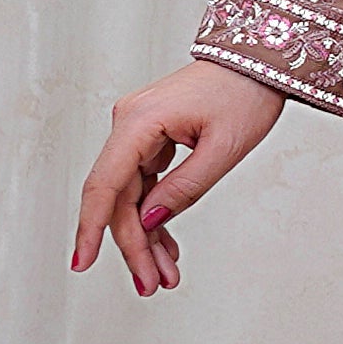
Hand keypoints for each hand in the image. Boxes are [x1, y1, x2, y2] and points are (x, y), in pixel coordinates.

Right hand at [71, 59, 288, 298]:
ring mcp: (139, 131)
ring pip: (132, 196)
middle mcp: (129, 124)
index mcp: (138, 122)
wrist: (259, 58)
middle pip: (119, 198)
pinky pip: (146, 184)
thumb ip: (185, 188)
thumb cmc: (246, 92)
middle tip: (152, 285)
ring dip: (146, 238)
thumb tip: (150, 222)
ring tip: (165, 277)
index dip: (90, 228)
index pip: (105, 184)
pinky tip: (166, 248)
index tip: (82, 263)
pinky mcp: (152, 138)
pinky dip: (156, 216)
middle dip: (134, 246)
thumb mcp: (223, 148)